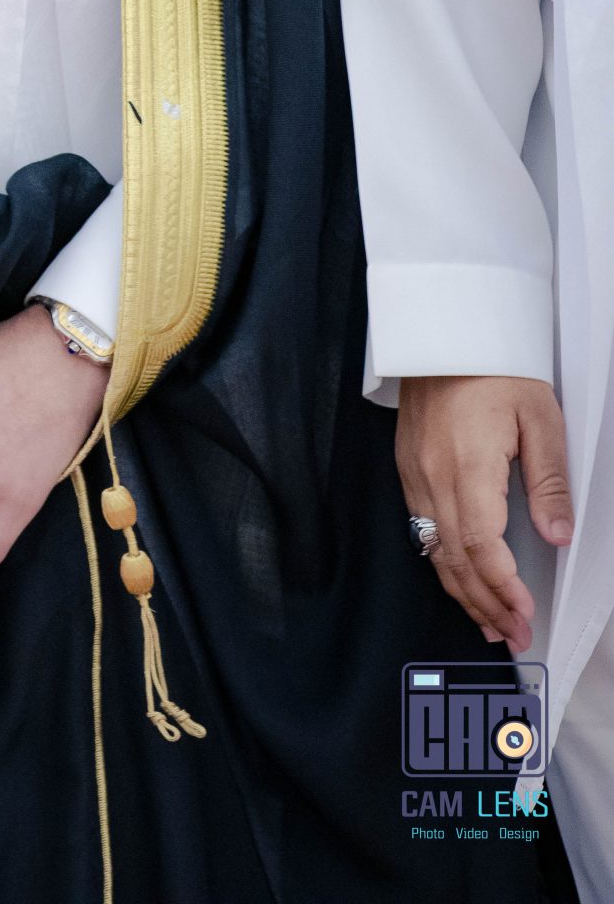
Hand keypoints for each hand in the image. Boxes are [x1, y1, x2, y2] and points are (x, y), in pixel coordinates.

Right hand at [396, 375, 572, 653]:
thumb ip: (549, 480)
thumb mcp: (540, 417)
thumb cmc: (495, 367)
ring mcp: (414, 474)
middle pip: (455, 559)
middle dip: (486, 604)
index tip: (525, 615)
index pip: (482, 546)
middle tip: (515, 636)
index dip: (503, 588)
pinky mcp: (407, 468)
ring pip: (433, 550)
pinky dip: (442, 564)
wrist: (443, 330)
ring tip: (491, 625)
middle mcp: (432, 477)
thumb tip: (557, 536)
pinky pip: (420, 529)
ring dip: (463, 592)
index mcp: (467, 466)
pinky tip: (460, 579)